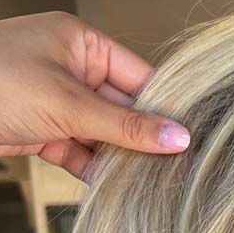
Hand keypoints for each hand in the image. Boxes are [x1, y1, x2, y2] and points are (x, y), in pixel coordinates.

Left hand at [0, 10, 190, 180]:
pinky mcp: (41, 130)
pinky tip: (114, 189)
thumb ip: (125, 126)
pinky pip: (78, 151)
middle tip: (177, 171)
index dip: (166, 109)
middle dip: (144, 140)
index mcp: (82, 44)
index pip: (140, 78)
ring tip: (152, 185)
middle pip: (124, 110)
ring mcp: (56, 101)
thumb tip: (178, 138)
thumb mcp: (68, 104)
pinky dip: (93, 170)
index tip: (192, 140)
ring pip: (102, 134)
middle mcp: (72, 69)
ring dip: (120, 160)